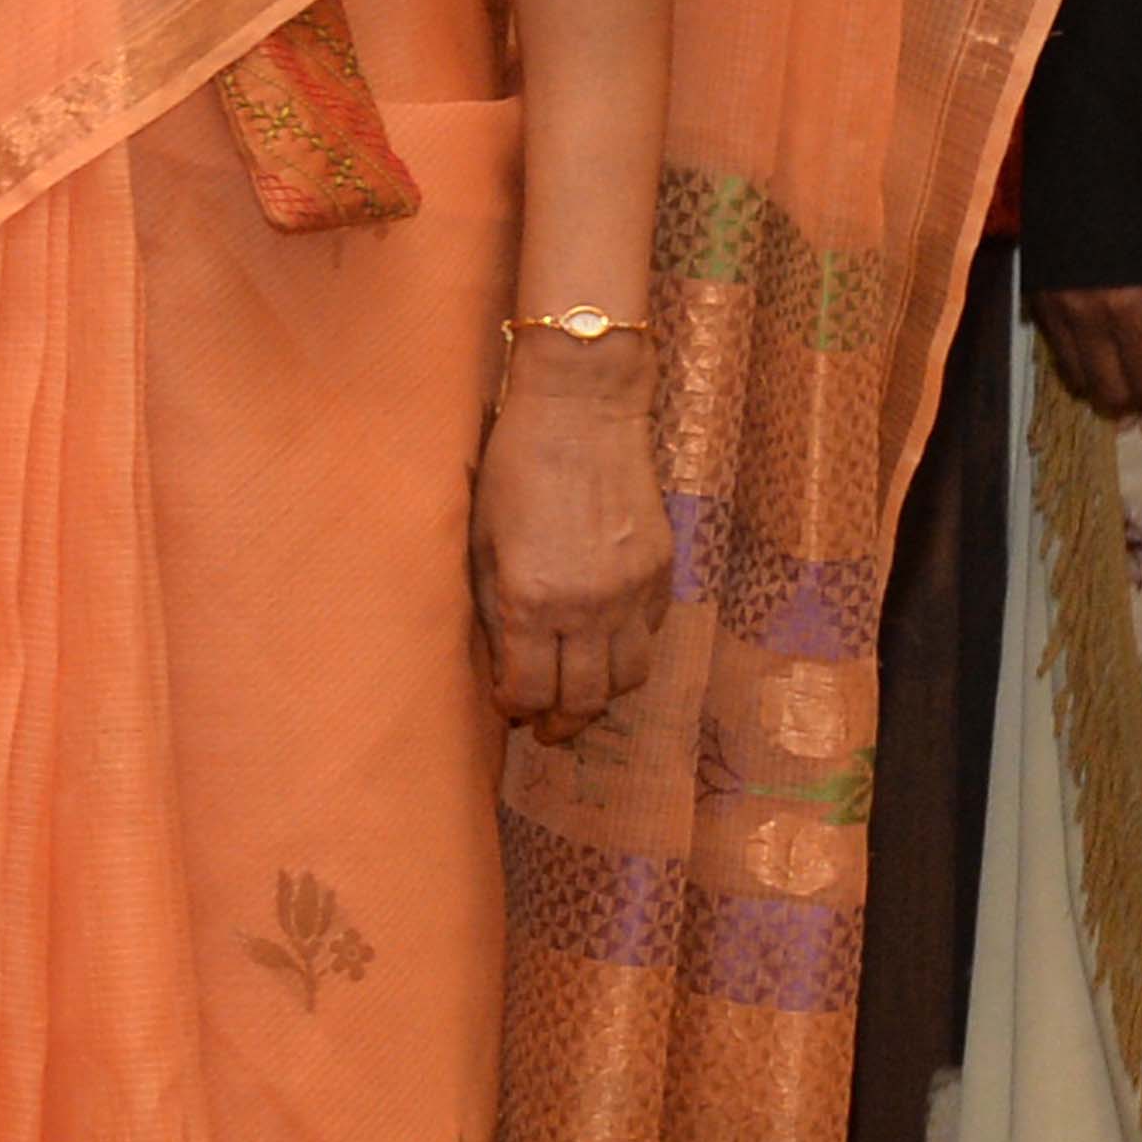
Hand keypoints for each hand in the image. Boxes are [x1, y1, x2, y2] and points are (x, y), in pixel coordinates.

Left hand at [474, 337, 673, 740]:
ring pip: (628, 677)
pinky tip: (605, 646)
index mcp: (531, 600)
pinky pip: (650, 635)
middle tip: (547, 730)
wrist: (581, 412)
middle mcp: (588, 607)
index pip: (529, 688)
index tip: (508, 708)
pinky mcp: (661, 572)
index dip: (517, 707)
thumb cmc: (512, 468)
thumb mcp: (480, 539)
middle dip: (562, 722)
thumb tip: (503, 660)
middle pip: (585, 698)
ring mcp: (631, 591)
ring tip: (580, 695)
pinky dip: (628, 651)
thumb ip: (493, 606)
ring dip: (603, 695)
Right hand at [1034, 283, 1141, 418]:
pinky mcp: (1035, 301)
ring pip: (1077, 381)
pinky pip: (1056, 354)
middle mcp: (1085, 314)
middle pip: (1109, 392)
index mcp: (1130, 306)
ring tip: (1126, 369)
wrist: (1105, 177)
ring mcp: (1054, 308)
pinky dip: (1080, 362)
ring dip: (1104, 384)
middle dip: (1135, 397)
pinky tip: (1100, 349)